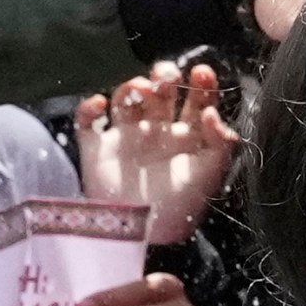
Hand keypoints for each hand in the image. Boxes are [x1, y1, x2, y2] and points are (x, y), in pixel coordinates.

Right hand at [80, 62, 236, 240]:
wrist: (144, 233)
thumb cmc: (182, 205)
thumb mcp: (211, 173)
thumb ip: (219, 141)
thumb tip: (211, 112)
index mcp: (187, 138)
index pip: (195, 103)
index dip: (200, 85)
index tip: (202, 73)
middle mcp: (156, 134)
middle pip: (160, 94)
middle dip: (164, 78)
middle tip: (166, 78)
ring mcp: (125, 140)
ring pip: (124, 101)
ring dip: (130, 87)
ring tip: (140, 89)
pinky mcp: (97, 150)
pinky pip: (86, 121)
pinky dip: (88, 108)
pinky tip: (100, 104)